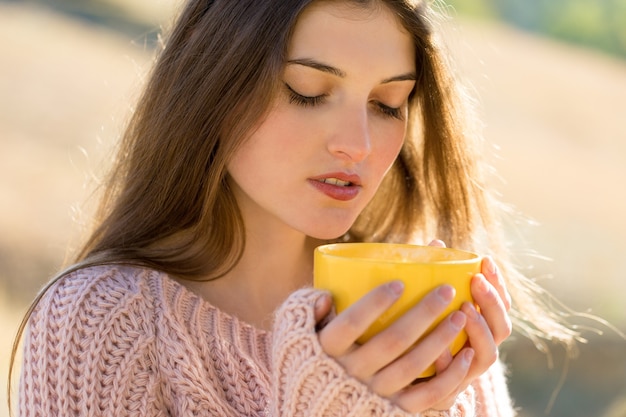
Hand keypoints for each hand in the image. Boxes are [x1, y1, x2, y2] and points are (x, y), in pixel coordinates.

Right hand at [313, 281, 474, 412]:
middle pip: (391, 341)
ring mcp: (374, 394)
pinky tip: (466, 354)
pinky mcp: (394, 411)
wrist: (317, 410)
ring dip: (440, 339)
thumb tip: (325, 294)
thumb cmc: (311, 359)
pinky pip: (426, 396)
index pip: (351, 323)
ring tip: (460, 315)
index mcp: (327, 349)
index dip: (375, 303)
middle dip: (422, 313)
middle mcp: (351, 373)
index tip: (399, 283)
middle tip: (446, 290)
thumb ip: (307, 311)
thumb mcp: (297, 335)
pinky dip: (450, 377)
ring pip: (412, 366)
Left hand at [426, 240, 512, 407]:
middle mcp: (481, 348)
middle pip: (502, 327)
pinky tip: (440, 352)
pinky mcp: (451, 390)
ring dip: (479, 330)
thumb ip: (434, 278)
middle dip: (492, 302)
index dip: (498, 283)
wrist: (403, 380)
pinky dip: (452, 365)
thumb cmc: (418, 332)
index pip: (501, 304)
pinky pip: (457, 381)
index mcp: (481, 326)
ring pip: (488, 354)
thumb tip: (434, 243)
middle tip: (476, 281)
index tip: (486, 260)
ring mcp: (469, 371)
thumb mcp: (427, 304)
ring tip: (465, 310)